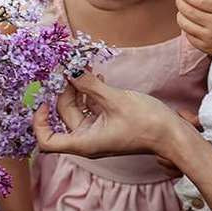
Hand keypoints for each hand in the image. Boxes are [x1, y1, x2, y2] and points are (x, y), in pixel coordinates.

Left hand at [33, 74, 177, 159]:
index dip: (39, 123)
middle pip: (64, 115)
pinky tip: (97, 77)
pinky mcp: (109, 123)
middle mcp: (88, 139)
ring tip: (84, 68)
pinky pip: (93, 107)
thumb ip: (88, 85)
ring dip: (79, 89)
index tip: (44, 102)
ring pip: (79, 108)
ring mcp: (99, 131)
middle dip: (65, 91)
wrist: (171, 134)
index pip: (47, 142)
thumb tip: (69, 70)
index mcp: (84, 142)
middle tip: (69, 68)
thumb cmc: (145, 123)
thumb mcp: (114, 100)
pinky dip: (91, 93)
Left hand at [176, 0, 211, 56]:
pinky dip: (186, 28)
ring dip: (180, 15)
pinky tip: (189, 22)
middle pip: (189, 12)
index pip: (200, 0)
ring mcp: (210, 37)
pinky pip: (188, 36)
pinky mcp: (205, 47)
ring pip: (185, 25)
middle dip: (180, 2)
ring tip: (182, 10)